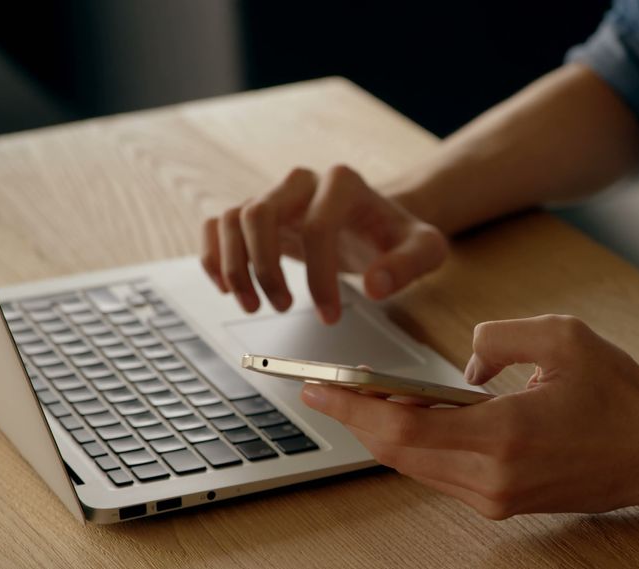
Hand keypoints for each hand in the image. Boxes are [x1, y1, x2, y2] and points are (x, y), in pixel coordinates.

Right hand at [201, 165, 448, 322]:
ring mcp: (274, 195)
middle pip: (260, 213)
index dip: (320, 276)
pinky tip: (227, 288)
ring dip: (235, 268)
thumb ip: (408, 265)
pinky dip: (213, 257)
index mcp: (343, 183)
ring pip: (232, 219)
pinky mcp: (255, 213)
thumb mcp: (424, 249)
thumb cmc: (395, 235)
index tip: (330, 315)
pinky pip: (217, 225)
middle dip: (265, 268)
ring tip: (253, 305)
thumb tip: (376, 286)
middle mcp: (301, 182)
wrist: (375, 223)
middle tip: (282, 307)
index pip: (318, 226)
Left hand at [300, 315, 638, 518]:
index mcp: (504, 435)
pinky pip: (441, 475)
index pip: (403, 428)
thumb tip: (462, 367)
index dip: (352, 409)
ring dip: (385, 434)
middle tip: (326, 389)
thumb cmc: (620, 392)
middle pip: (398, 454)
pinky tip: (410, 419)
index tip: (316, 388)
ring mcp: (498, 497)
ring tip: (364, 398)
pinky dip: (417, 447)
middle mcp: (493, 478)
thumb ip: (495, 339)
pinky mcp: (505, 503)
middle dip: (357, 420)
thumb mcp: (560, 336)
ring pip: (417, 467)